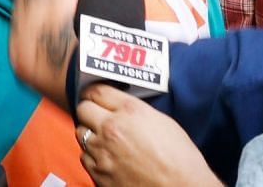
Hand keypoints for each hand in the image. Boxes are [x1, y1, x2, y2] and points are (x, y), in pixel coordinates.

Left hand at [75, 84, 221, 186]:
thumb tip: (119, 107)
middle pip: (83, 109)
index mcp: (130, 111)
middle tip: (97, 117)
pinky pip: (84, 156)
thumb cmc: (181, 161)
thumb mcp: (163, 122)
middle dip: (89, 112)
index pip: (96, 91)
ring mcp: (102, 150)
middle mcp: (111, 128)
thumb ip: (134, 110)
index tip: (94, 96)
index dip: (94, 93)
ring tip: (105, 140)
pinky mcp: (98, 171)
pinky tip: (107, 158)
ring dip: (90, 134)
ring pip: (81, 132)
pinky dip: (92, 156)